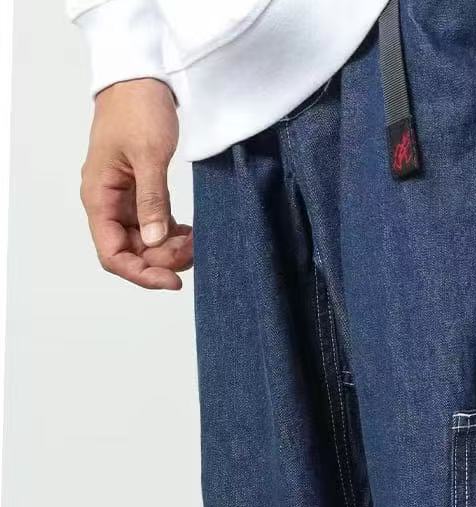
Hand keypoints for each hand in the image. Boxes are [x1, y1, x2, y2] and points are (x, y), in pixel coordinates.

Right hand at [80, 78, 193, 290]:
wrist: (140, 76)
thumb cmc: (137, 107)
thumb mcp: (149, 155)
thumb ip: (152, 200)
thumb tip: (155, 240)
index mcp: (99, 196)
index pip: (113, 254)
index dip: (141, 273)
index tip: (172, 280)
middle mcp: (108, 202)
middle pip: (132, 252)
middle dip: (162, 259)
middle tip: (193, 250)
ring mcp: (124, 199)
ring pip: (146, 242)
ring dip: (170, 249)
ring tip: (195, 240)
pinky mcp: (141, 192)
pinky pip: (154, 226)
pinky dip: (172, 234)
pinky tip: (190, 233)